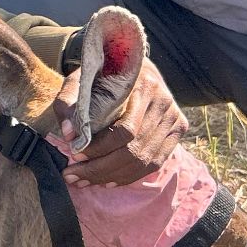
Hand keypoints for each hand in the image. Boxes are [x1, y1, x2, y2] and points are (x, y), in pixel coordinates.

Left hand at [54, 56, 186, 185]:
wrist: (130, 64)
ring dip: (112, 177)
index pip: (125, 129)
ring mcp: (174, 116)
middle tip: (73, 176)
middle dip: (101, 168)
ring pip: (145, 160)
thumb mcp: (80, 80)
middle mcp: (164, 101)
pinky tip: (108, 181)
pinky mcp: (178, 129)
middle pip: (135, 149)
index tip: (74, 154)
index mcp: (143, 85)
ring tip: (84, 181)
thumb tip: (69, 135)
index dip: (99, 147)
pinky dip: (130, 176)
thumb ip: (68, 102)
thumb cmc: (101, 74)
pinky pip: (155, 162)